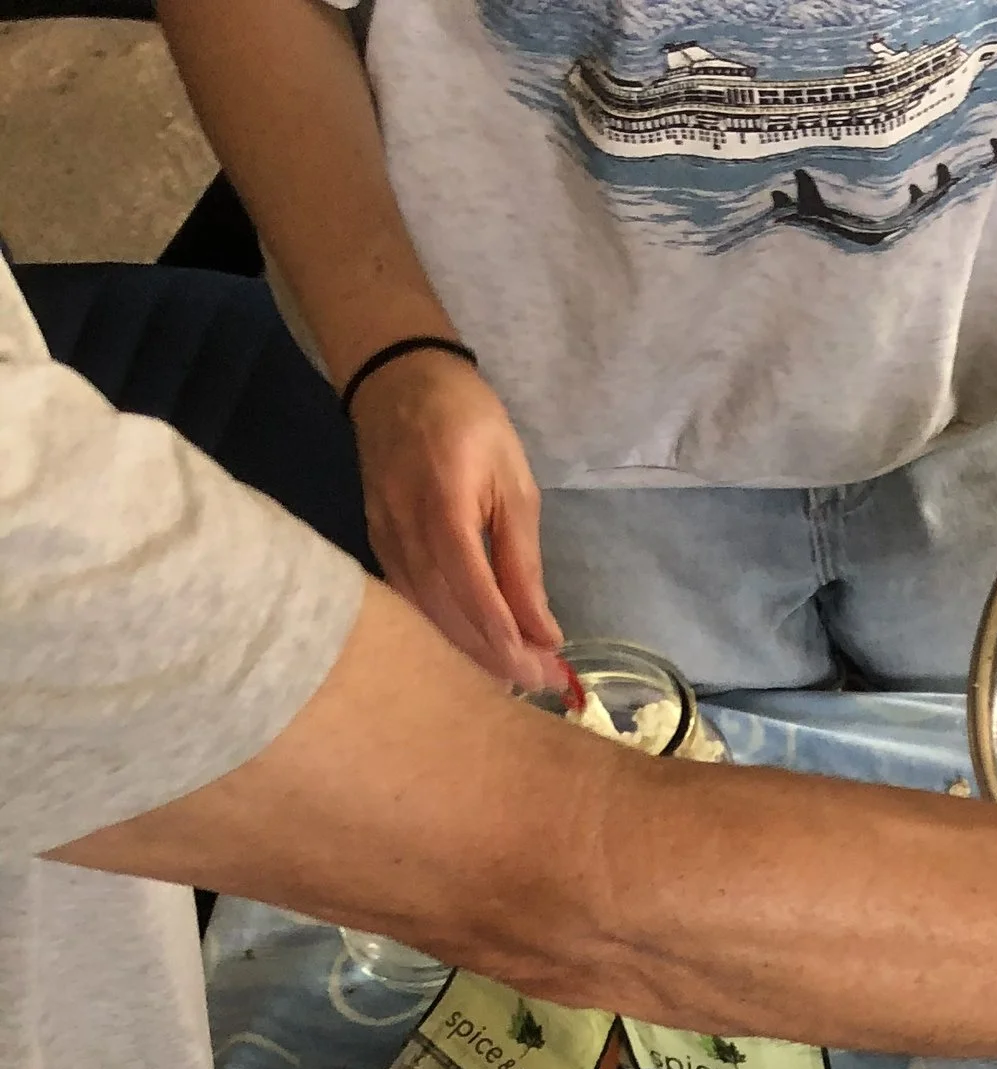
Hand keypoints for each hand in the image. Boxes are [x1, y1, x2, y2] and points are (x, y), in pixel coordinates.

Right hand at [351, 350, 570, 695]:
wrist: (398, 380)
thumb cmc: (469, 423)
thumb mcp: (513, 483)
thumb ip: (522, 561)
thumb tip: (544, 631)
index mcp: (445, 507)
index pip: (475, 593)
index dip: (509, 641)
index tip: (545, 672)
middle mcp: (406, 531)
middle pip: (449, 616)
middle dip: (497, 658)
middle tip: (539, 686)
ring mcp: (383, 540)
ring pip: (425, 618)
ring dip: (470, 655)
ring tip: (513, 679)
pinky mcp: (376, 546)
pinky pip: (408, 604)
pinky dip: (442, 633)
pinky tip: (471, 652)